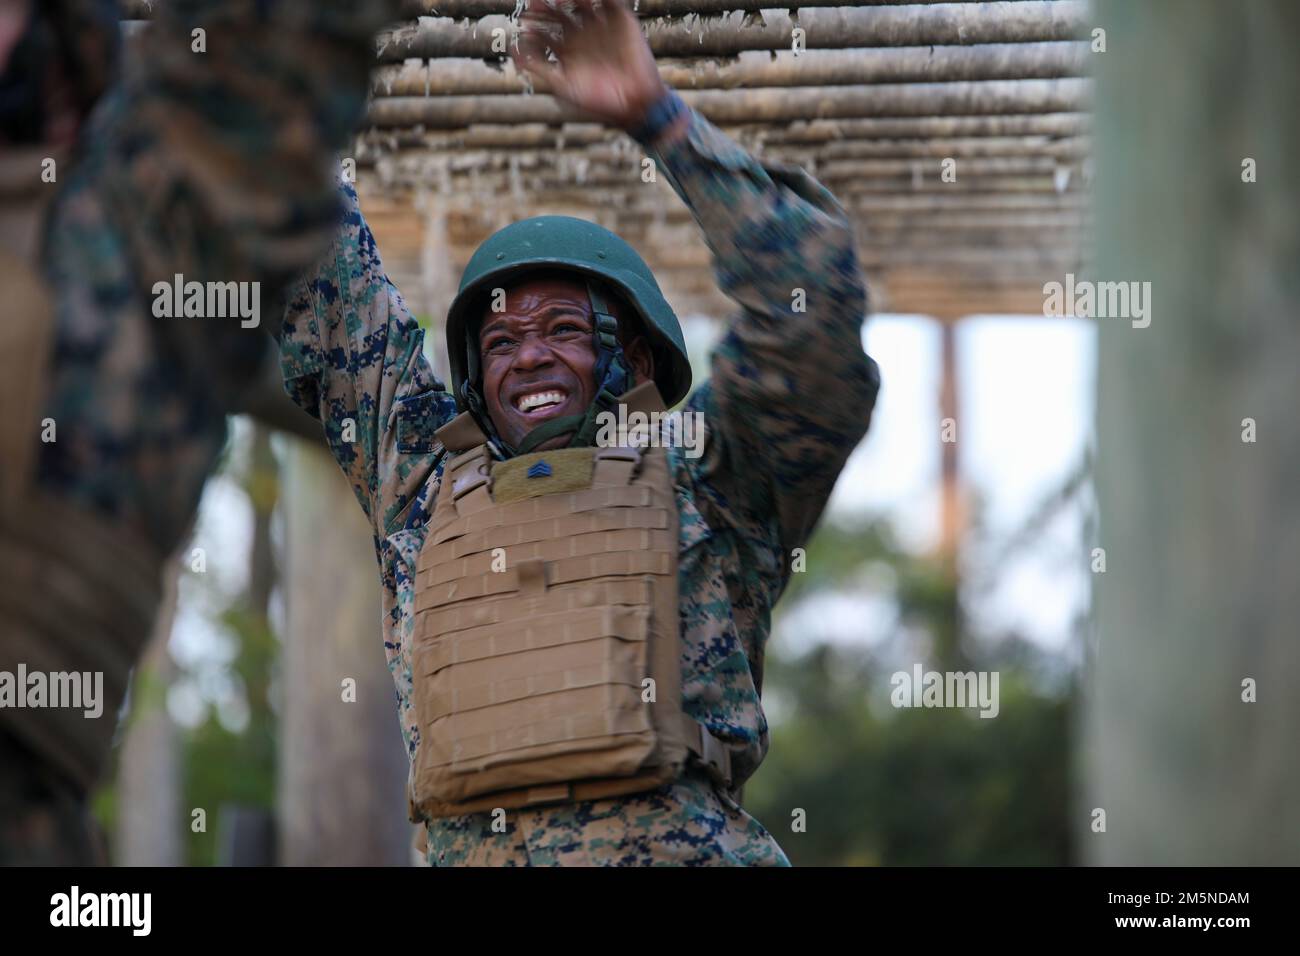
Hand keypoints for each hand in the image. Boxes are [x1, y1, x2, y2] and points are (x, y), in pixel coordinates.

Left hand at [512, 0, 667, 132]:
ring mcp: (601, 25)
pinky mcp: (621, 19)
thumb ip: (538, 68)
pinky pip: (609, 0)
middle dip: (547, 6)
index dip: (533, 22)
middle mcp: (582, 35)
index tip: (525, 20)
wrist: (635, 104)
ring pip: (581, 0)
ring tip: (558, 0)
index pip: (544, 29)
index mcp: (566, 50)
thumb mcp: (563, 87)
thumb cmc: (598, 102)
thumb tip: (512, 51)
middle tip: (536, 2)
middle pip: (559, 11)